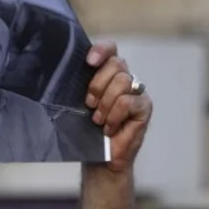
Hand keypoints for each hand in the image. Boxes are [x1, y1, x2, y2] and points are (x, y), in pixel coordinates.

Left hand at [83, 42, 152, 170]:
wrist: (100, 159)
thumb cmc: (88, 131)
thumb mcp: (79, 105)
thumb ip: (80, 86)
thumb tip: (64, 72)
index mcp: (108, 74)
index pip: (110, 50)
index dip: (102, 50)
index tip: (89, 62)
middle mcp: (125, 79)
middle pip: (116, 63)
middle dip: (98, 84)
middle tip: (89, 104)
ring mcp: (137, 92)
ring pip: (122, 81)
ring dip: (106, 103)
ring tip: (98, 120)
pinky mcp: (144, 107)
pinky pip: (128, 102)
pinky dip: (115, 116)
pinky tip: (109, 129)